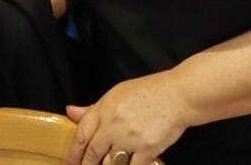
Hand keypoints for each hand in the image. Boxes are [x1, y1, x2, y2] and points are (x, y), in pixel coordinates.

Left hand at [66, 72, 188, 164]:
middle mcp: (114, 124)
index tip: (70, 161)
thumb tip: (71, 112)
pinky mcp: (147, 150)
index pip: (81, 134)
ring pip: (109, 164)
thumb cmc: (150, 92)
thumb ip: (93, 108)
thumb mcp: (117, 93)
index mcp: (105, 108)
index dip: (73, 152)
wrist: (179, 95)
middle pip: (92, 152)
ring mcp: (130, 138)